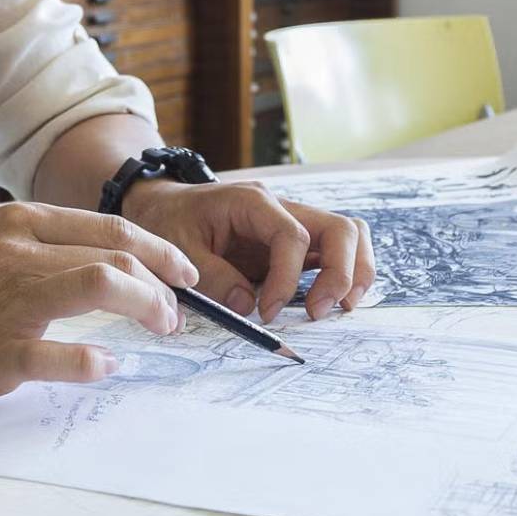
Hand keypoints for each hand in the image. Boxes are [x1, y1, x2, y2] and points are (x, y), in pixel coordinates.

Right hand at [0, 201, 199, 400]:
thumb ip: (50, 245)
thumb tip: (121, 262)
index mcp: (21, 221)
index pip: (111, 226)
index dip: (159, 251)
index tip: (184, 272)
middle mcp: (18, 252)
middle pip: (116, 254)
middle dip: (161, 285)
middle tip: (175, 313)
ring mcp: (8, 301)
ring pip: (101, 285)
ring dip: (146, 308)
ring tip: (160, 330)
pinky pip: (65, 355)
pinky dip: (97, 360)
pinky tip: (107, 364)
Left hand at [123, 179, 374, 322]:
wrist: (163, 205)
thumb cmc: (170, 222)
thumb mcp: (178, 248)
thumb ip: (212, 276)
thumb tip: (248, 304)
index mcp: (252, 202)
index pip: (293, 236)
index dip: (287, 279)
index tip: (267, 313)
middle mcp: (281, 208)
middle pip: (340, 229)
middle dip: (341, 273)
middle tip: (318, 313)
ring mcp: (291, 223)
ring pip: (348, 235)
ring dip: (353, 273)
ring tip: (339, 308)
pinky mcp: (293, 242)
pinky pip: (334, 251)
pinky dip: (343, 275)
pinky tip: (331, 302)